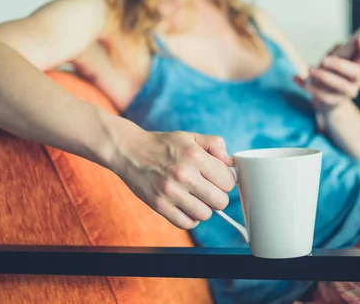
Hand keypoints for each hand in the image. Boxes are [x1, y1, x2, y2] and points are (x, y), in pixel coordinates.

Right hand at [111, 129, 235, 229]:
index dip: (225, 180)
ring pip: (205, 215)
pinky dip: (189, 218)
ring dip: (203, 207)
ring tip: (195, 197)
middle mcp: (184, 174)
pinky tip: (185, 206)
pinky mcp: (159, 205)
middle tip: (207, 189)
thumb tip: (230, 163)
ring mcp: (170, 192)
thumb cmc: (163, 144)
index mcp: (195, 156)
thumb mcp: (191, 137)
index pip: (228, 181)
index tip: (216, 178)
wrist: (129, 151)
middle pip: (220, 201)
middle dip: (217, 196)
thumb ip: (215, 144)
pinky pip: (186, 223)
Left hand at [294, 35, 359, 111]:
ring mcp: (347, 93)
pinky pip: (325, 96)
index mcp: (357, 66)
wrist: (327, 102)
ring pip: (340, 86)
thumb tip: (333, 53)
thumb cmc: (330, 75)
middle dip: (340, 65)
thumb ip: (334, 53)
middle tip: (324, 60)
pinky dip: (313, 88)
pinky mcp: (334, 103)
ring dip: (324, 77)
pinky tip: (303, 82)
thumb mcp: (332, 61)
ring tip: (310, 70)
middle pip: (355, 72)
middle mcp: (356, 80)